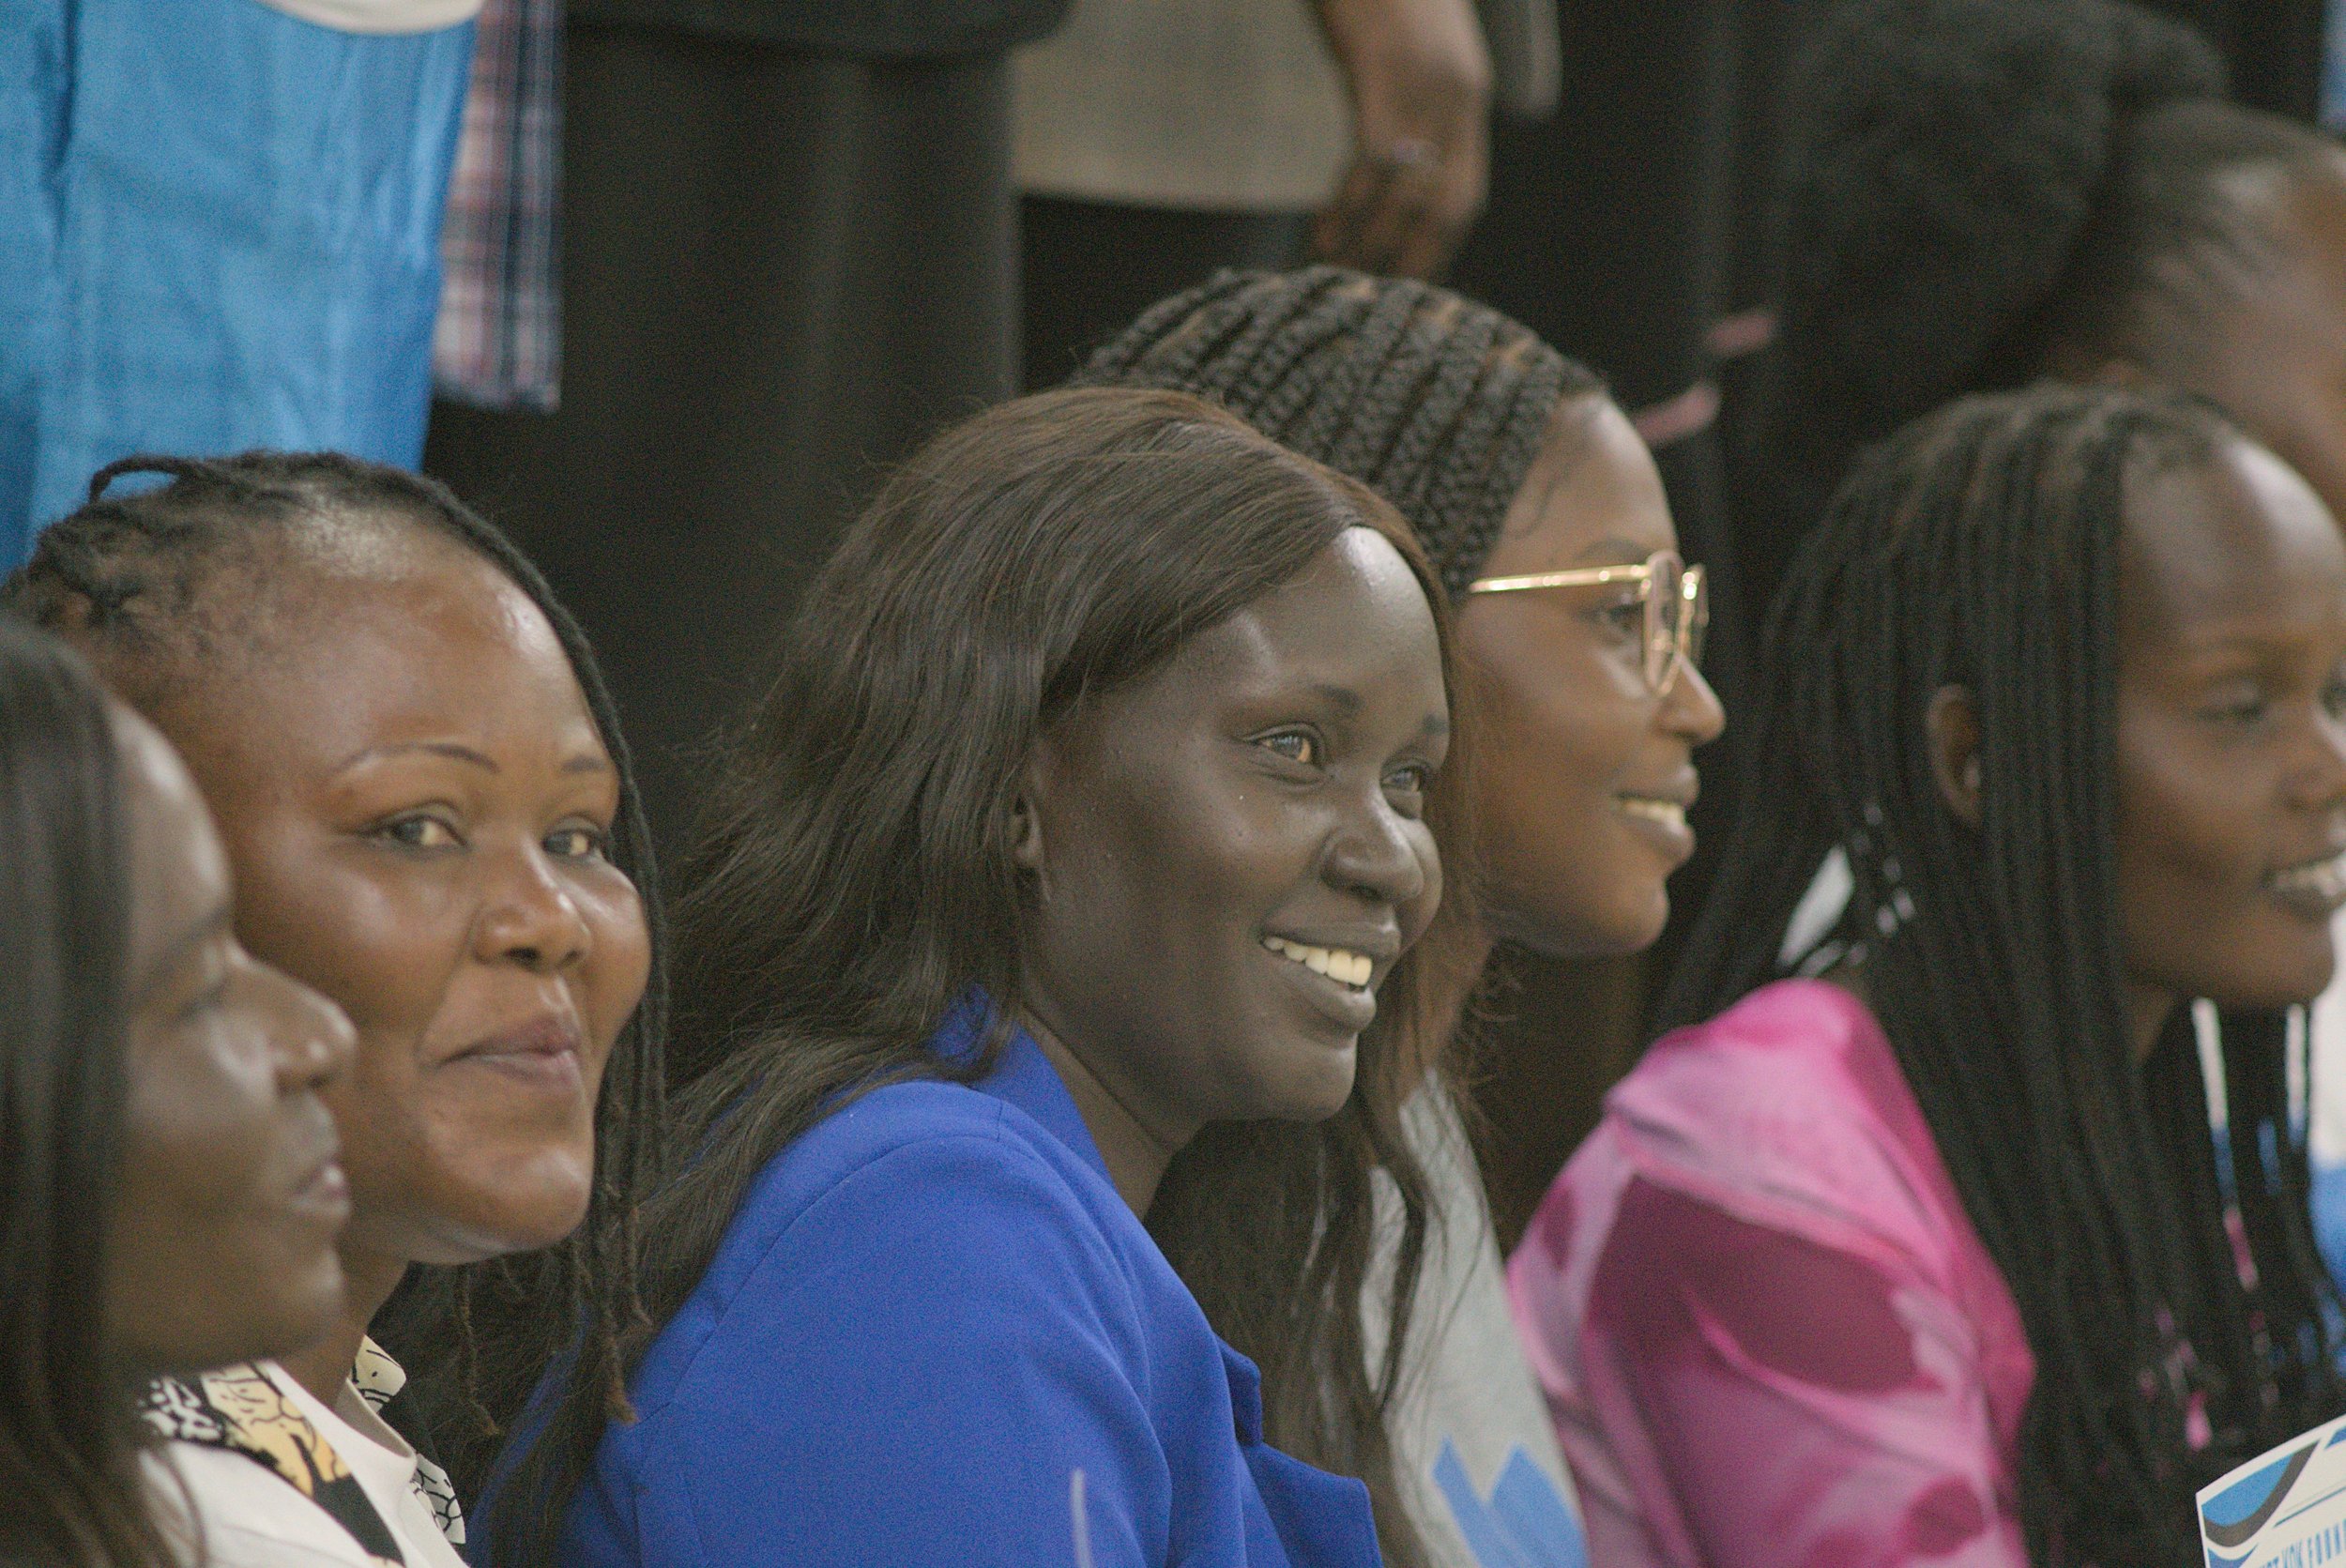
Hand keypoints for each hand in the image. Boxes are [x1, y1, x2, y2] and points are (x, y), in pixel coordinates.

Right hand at [1310, 0, 1491, 279]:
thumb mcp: (1401, 57)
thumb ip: (1402, 109)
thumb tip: (1383, 170)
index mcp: (1466, 100)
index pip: (1464, 198)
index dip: (1436, 252)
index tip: (1404, 293)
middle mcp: (1457, 96)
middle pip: (1446, 207)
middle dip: (1409, 263)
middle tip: (1370, 304)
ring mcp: (1424, 82)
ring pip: (1409, 191)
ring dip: (1372, 244)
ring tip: (1337, 275)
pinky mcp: (1385, 66)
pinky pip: (1372, 157)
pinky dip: (1350, 205)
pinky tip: (1325, 233)